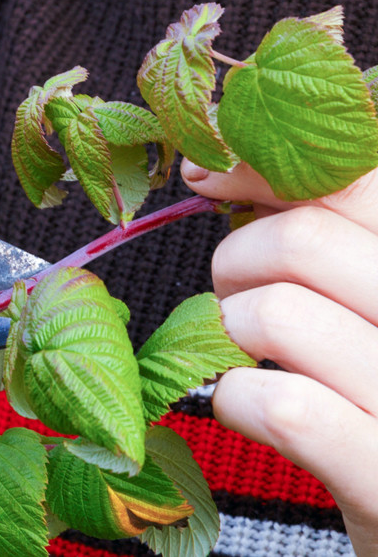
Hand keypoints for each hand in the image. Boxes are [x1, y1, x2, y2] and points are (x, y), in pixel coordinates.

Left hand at [183, 160, 377, 554]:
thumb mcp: (369, 294)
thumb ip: (323, 230)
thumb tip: (224, 162)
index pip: (357, 177)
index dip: (263, 166)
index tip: (207, 173)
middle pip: (303, 240)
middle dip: (237, 259)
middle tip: (234, 290)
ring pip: (278, 314)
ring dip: (232, 330)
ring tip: (243, 350)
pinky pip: (284, 407)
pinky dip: (237, 399)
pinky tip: (245, 405)